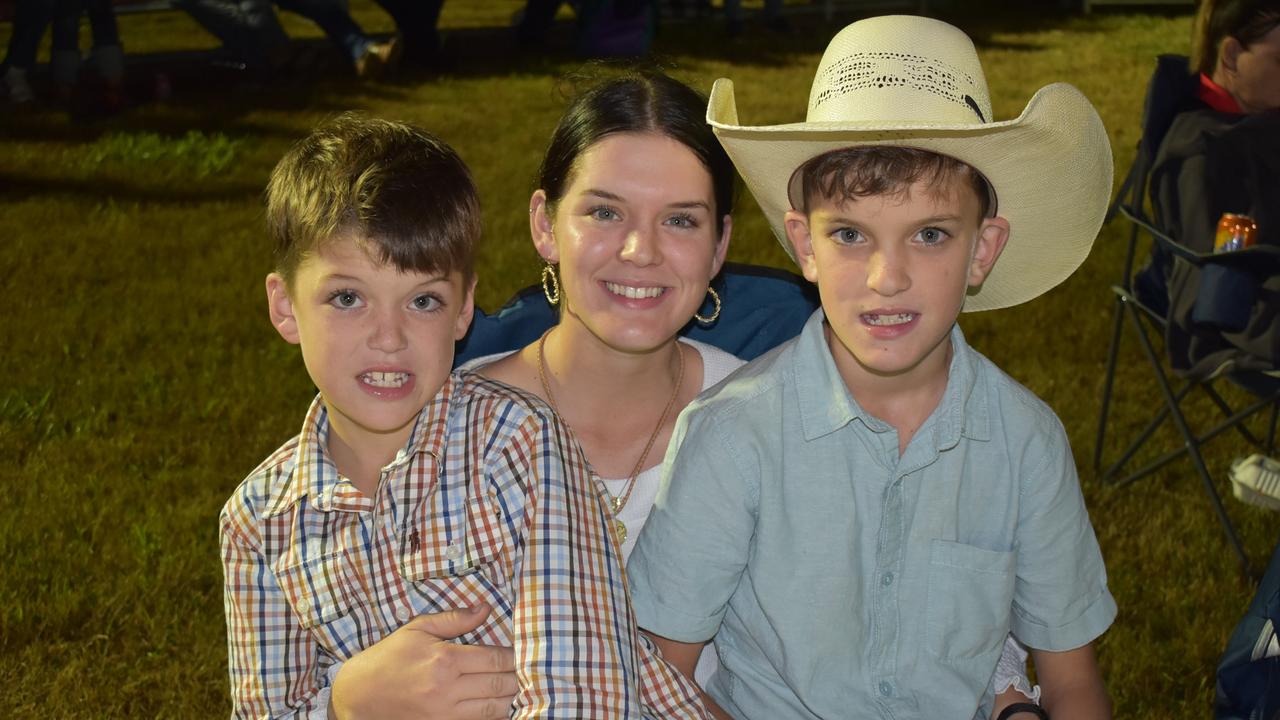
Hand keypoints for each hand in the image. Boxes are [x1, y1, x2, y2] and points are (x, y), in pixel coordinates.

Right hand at [329, 605, 517, 719]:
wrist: (358, 695)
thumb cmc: (388, 657)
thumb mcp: (417, 629)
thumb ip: (454, 619)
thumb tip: (485, 608)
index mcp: (444, 660)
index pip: (494, 659)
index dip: (514, 656)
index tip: (523, 652)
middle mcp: (447, 689)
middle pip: (499, 685)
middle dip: (518, 677)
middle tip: (530, 670)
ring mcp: (444, 715)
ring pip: (494, 709)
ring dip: (511, 698)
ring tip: (520, 687)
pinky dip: (493, 715)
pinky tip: (500, 706)